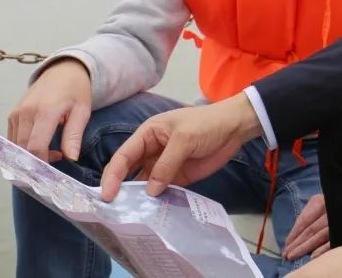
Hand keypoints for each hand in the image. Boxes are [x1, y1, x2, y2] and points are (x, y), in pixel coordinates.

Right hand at [8, 58, 91, 161]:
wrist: (63, 71)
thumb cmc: (76, 90)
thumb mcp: (83, 111)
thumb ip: (74, 135)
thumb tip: (72, 158)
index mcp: (46, 111)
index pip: (35, 146)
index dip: (42, 162)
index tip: (56, 164)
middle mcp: (26, 112)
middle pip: (23, 148)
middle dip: (37, 160)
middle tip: (56, 159)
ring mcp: (16, 113)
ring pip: (16, 145)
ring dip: (30, 154)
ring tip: (51, 151)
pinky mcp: (12, 114)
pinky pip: (13, 138)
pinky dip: (23, 146)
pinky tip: (41, 143)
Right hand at [100, 93, 261, 200]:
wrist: (235, 127)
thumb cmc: (207, 123)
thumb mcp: (185, 138)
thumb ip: (166, 164)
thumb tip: (150, 191)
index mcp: (148, 135)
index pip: (123, 156)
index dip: (112, 175)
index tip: (107, 195)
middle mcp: (151, 151)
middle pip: (129, 172)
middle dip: (120, 189)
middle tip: (112, 211)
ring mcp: (164, 165)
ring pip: (145, 184)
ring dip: (139, 198)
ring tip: (129, 217)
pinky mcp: (178, 177)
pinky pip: (163, 190)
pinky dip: (157, 201)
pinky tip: (152, 214)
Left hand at [284, 194, 328, 259]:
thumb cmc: (329, 203)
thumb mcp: (317, 201)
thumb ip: (306, 214)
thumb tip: (294, 232)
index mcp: (321, 202)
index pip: (304, 221)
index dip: (293, 234)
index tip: (286, 244)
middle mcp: (329, 212)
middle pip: (310, 230)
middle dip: (296, 243)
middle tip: (285, 254)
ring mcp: (337, 222)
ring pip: (319, 237)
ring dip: (304, 248)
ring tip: (293, 256)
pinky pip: (333, 242)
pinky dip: (323, 250)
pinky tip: (312, 257)